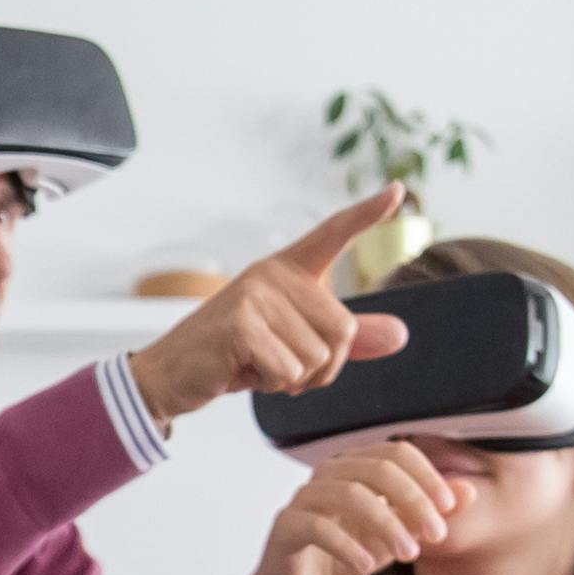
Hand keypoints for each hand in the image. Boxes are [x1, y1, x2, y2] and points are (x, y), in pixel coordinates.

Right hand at [128, 192, 418, 425]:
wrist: (172, 375)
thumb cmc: (235, 356)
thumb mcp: (296, 346)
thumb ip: (348, 341)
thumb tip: (401, 335)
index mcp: (288, 270)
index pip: (333, 234)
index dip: (368, 213)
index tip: (398, 190)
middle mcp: (273, 273)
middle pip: (344, 331)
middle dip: (321, 367)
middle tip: (276, 363)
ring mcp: (255, 294)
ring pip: (318, 357)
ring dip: (292, 379)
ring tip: (255, 365)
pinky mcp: (241, 323)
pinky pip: (290, 370)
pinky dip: (271, 385)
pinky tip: (242, 370)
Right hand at [255, 444, 457, 574]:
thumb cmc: (351, 551)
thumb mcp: (399, 534)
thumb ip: (432, 513)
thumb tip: (471, 491)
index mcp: (357, 465)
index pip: (397, 453)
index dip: (427, 476)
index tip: (450, 508)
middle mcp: (329, 472)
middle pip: (377, 469)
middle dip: (414, 500)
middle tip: (437, 534)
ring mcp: (304, 497)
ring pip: (350, 494)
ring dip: (388, 525)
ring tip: (410, 554)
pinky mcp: (285, 526)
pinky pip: (317, 526)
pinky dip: (349, 546)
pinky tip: (369, 566)